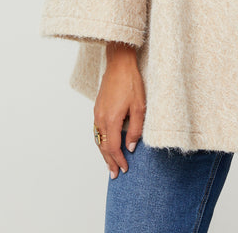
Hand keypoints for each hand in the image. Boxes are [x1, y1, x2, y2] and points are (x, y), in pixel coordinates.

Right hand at [93, 42, 145, 178]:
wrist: (119, 63)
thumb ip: (136, 129)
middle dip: (108, 162)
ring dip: (103, 153)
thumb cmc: (131, 82)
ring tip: (109, 164)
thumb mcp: (140, 106)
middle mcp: (100, 118)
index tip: (124, 169)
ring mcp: (97, 113)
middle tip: (114, 175)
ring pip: (98, 139)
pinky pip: (97, 130)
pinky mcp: (97, 107)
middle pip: (103, 146)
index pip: (113, 147)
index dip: (118, 160)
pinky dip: (101, 141)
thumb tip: (131, 147)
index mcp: (111, 120)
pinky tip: (106, 144)